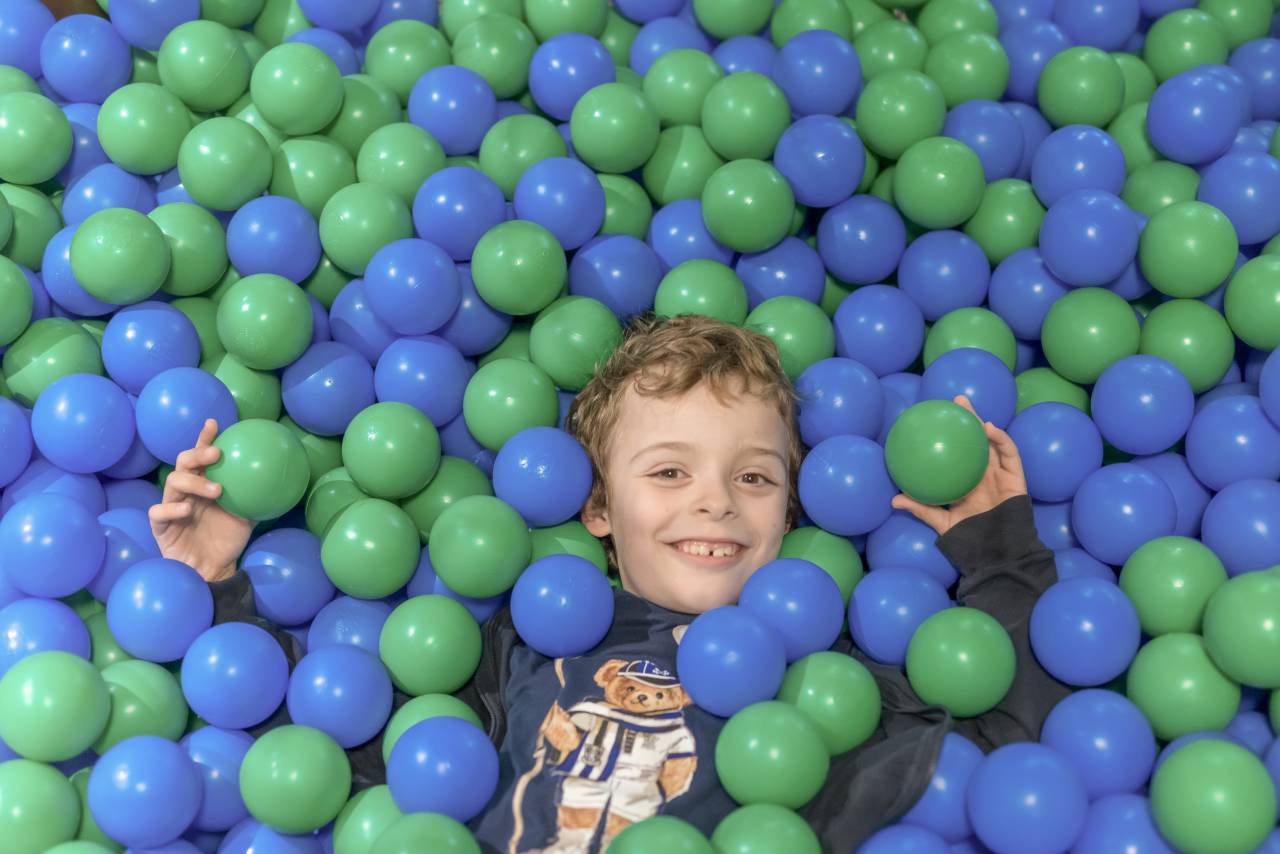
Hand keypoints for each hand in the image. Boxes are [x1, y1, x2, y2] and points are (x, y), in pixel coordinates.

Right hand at [148, 419, 253, 582]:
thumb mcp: (247, 517)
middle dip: (198, 454)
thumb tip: (282, 479)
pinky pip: (158, 513)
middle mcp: (186, 492)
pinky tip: (187, 510)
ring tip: (217, 489)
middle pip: (184, 463)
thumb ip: (257, 497)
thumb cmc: (227, 540)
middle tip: (218, 454)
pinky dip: (171, 509)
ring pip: (172, 483)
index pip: (202, 457)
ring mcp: (171, 507)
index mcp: (203, 485)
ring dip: (195, 482)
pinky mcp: (160, 526)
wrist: (213, 569)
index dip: (205, 439)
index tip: (213, 424)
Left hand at [890, 395, 1027, 535]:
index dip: (949, 436)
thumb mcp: (942, 522)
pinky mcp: (1016, 478)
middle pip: (975, 441)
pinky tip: (989, 429)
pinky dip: (1002, 439)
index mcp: (966, 481)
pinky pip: (1010, 454)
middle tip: (956, 400)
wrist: (997, 553)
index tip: (935, 418)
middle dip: (968, 420)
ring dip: (983, 424)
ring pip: (993, 443)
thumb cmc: (970, 539)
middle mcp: (983, 474)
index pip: (957, 452)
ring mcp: (1000, 474)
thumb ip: (922, 509)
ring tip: (970, 410)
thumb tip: (894, 500)